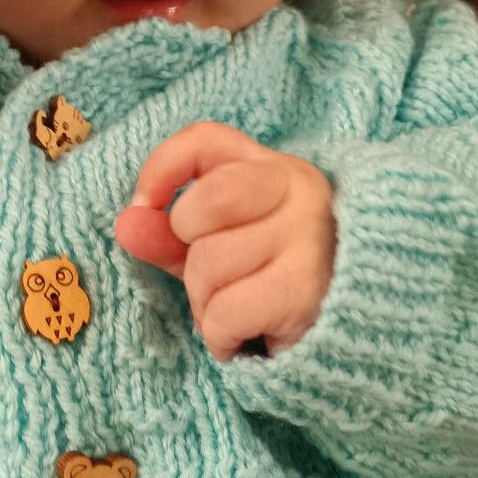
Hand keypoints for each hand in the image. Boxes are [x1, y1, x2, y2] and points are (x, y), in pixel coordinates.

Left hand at [114, 122, 336, 359]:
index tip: (143, 206)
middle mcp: (298, 191)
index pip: (205, 140)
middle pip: (200, 207)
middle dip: (189, 254)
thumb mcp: (219, 245)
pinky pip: (223, 313)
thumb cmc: (272, 280)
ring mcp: (307, 237)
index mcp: (273, 169)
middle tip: (217, 277)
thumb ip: (168, 234)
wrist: (350, 334)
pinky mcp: (305, 289)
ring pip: (207, 266)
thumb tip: (127, 225)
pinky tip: (246, 334)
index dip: (162, 168)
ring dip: (206, 304)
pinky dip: (220, 336)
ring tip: (240, 310)